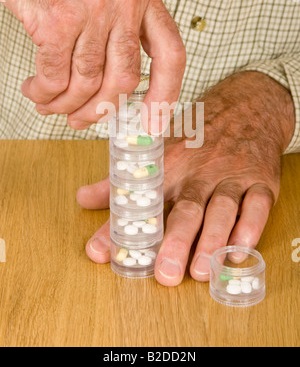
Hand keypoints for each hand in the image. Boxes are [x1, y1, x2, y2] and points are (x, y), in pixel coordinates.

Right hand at [0, 0, 184, 131]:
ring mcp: (92, 7)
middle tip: (82, 119)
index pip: (170, 53)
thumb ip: (123, 30)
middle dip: (100, 110)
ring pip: (88, 82)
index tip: (154, 122)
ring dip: (66, 104)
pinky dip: (45, 92)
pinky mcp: (57, 18)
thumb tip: (121, 87)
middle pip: (124, 78)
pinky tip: (37, 90)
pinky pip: (57, 75)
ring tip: (52, 105)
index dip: (166, 95)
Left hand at [78, 72, 294, 285]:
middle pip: (187, 208)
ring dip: (212, 241)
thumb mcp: (160, 148)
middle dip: (176, 241)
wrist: (247, 107)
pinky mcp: (260, 181)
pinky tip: (240, 250)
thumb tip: (83, 198)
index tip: (101, 252)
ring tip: (200, 271)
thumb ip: (121, 179)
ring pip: (222, 209)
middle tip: (165, 273)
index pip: (141, 199)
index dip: (120, 226)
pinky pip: (258, 205)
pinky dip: (250, 228)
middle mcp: (200, 173)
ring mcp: (231, 177)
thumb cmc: (198, 134)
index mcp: (171, 166)